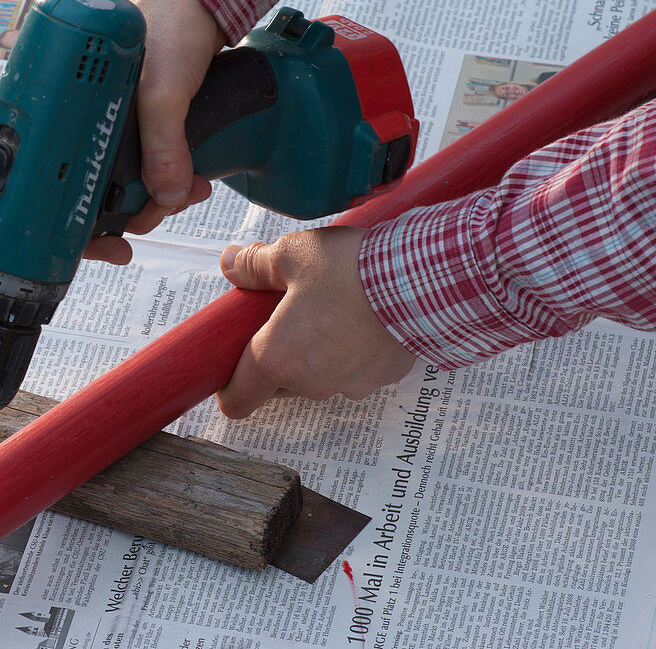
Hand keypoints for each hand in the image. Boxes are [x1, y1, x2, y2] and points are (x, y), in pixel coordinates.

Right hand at [83, 0, 223, 263]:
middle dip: (132, 214)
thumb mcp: (164, 86)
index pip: (53, 184)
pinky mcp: (143, 128)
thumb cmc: (167, 19)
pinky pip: (151, 168)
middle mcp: (86, 124)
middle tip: (159, 214)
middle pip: (94, 193)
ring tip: (188, 191)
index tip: (104, 248)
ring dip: (159, 198)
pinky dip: (171, 180)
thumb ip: (165, 143)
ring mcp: (114, 127)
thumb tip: (167, 196)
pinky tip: (191, 180)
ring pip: (127, 185)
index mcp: (69, 113)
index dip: (74, 226)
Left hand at [215, 227, 416, 417]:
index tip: (233, 363)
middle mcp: (310, 383)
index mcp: (277, 359)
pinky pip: (355, 370)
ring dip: (317, 353)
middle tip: (287, 316)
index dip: (230, 387)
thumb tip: (230, 262)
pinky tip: (364, 317)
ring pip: (318, 377)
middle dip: (278, 355)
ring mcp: (349, 385)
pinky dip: (353, 352)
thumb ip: (256, 265)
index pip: (237, 401)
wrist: (426, 280)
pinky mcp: (381, 379)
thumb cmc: (351, 269)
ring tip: (332, 309)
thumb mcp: (294, 254)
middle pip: (278, 383)